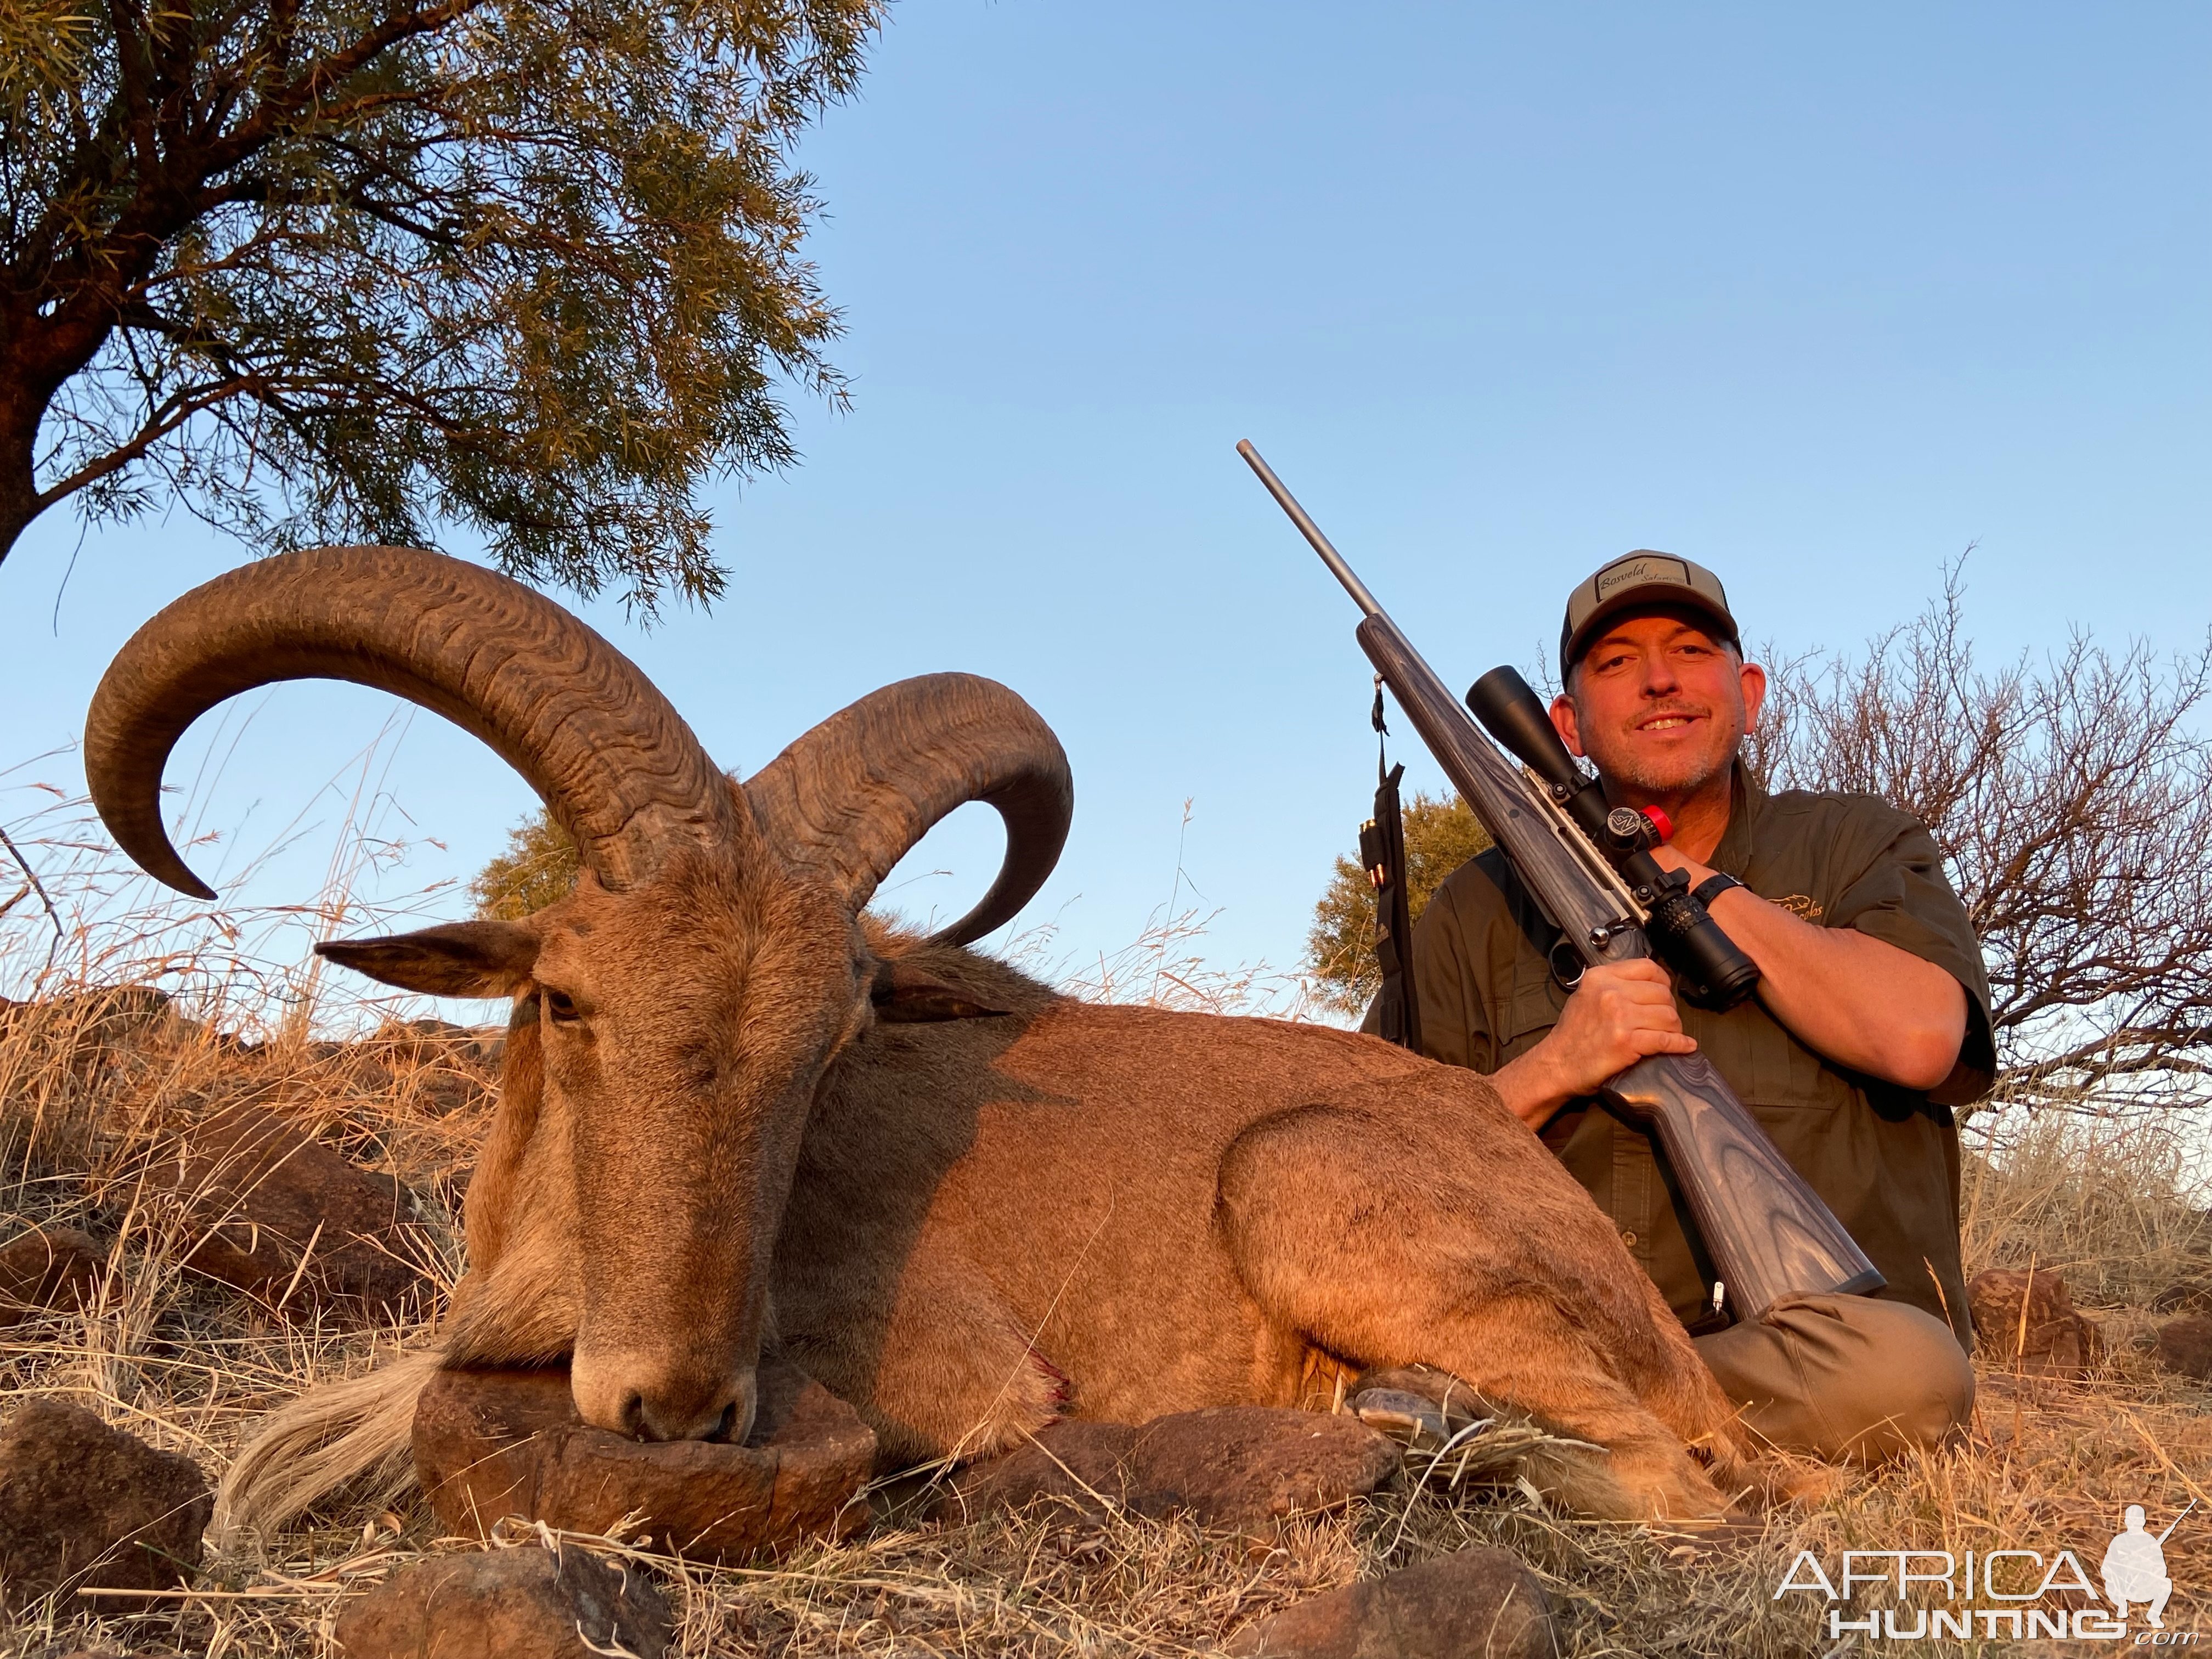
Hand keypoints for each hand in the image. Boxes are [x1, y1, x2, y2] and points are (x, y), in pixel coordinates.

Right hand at [1491, 960, 1695, 1127]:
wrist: (1557, 1065)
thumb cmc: (1572, 1034)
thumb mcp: (1586, 995)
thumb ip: (1613, 985)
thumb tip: (1648, 985)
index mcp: (1600, 978)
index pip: (1648, 968)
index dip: (1663, 982)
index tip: (1663, 995)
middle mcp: (1610, 993)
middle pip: (1662, 994)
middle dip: (1669, 1009)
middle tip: (1664, 1022)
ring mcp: (1620, 1017)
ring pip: (1669, 1016)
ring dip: (1674, 1028)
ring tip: (1669, 1035)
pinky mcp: (1627, 1042)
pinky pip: (1666, 1039)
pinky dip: (1680, 1044)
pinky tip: (1684, 1046)